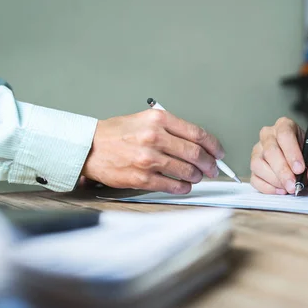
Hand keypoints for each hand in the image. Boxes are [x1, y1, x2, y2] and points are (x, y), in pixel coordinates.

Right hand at [82, 109, 224, 193]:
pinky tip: (184, 185)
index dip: (214, 146)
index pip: (198, 134)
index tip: (219, 153)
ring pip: (187, 171)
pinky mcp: (142, 178)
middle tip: (213, 169)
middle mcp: (155, 137)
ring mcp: (148, 159)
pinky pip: (172, 185)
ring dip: (197, 176)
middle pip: (196, 153)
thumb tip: (199, 144)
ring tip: (197, 177)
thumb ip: (171, 129)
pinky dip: (183, 187)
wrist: (88, 147)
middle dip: (210, 164)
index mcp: (158, 119)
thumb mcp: (145, 120)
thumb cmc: (116, 134)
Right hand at [250, 117, 307, 194]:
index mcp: (285, 126)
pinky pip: (255, 178)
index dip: (291, 153)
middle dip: (282, 171)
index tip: (299, 169)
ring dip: (274, 180)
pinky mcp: (254, 167)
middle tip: (294, 184)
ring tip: (289, 187)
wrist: (304, 162)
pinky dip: (267, 187)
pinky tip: (280, 190)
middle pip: (270, 151)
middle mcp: (268, 135)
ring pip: (258, 164)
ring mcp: (258, 151)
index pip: (284, 135)